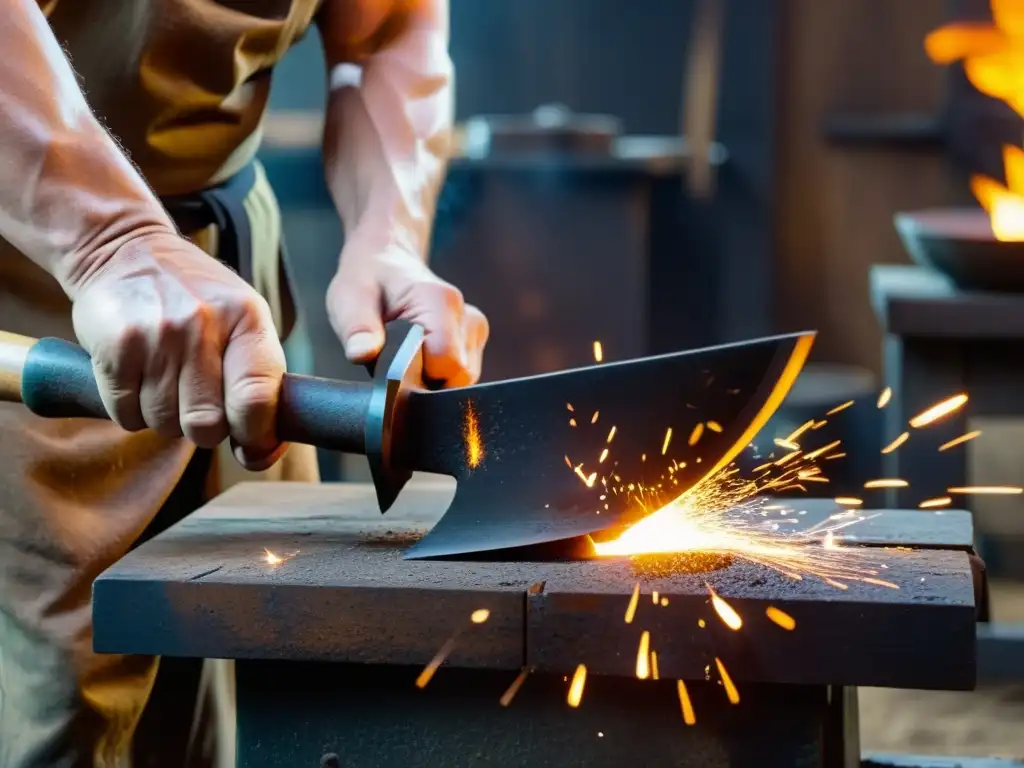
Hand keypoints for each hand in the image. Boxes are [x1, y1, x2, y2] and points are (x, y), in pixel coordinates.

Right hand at [67, 229, 286, 468]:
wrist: (126, 251)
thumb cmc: (198, 299)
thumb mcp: (243, 319)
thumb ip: (259, 381)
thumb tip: (261, 453)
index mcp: (248, 320)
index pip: (258, 399)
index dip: (257, 436)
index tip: (252, 446)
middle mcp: (203, 326)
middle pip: (206, 425)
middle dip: (204, 431)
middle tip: (199, 406)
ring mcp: (157, 336)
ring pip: (164, 425)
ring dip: (165, 418)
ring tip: (166, 381)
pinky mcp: (115, 347)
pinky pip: (126, 415)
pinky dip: (131, 410)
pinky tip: (138, 378)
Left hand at [327, 244, 488, 386]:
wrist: (387, 262)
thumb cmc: (367, 281)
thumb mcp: (349, 300)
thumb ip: (357, 328)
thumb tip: (361, 354)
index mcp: (440, 301)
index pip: (446, 364)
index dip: (417, 378)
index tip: (389, 369)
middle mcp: (467, 316)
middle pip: (457, 377)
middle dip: (423, 381)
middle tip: (392, 360)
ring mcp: (474, 329)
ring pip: (459, 380)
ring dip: (429, 378)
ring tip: (404, 354)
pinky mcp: (474, 342)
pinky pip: (459, 375)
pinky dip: (436, 375)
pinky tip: (417, 356)